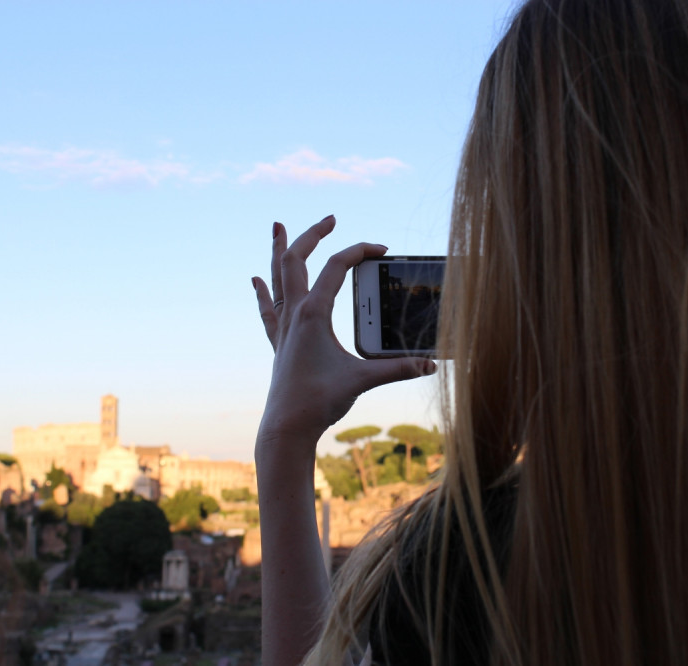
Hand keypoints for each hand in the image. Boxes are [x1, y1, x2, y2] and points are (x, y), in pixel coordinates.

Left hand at [251, 215, 436, 451]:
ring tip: (277, 225)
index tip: (381, 249)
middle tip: (330, 218)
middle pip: (297, 260)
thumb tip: (431, 365)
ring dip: (278, 249)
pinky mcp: (279, 343)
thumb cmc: (320, 400)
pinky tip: (256, 279)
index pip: (336, 267)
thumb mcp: (363, 380)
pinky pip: (268, 308)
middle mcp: (295, 313)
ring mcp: (283, 327)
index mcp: (314, 313)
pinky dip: (263, 290)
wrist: (287, 426)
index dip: (360, 251)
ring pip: (276, 277)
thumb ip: (399, 369)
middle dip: (312, 234)